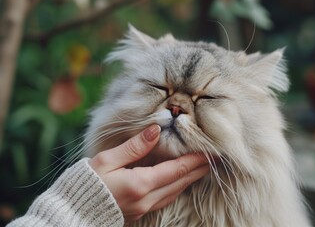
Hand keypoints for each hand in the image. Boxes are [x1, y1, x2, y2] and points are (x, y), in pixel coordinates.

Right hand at [89, 125, 209, 221]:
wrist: (73, 212)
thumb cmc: (87, 183)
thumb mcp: (107, 160)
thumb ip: (134, 146)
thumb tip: (156, 129)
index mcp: (140, 184)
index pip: (177, 170)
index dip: (196, 160)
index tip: (211, 152)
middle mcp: (147, 199)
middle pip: (180, 182)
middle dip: (199, 169)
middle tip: (214, 159)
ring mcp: (144, 208)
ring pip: (175, 192)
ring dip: (190, 179)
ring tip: (202, 167)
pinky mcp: (140, 212)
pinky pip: (166, 198)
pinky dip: (177, 187)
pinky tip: (180, 180)